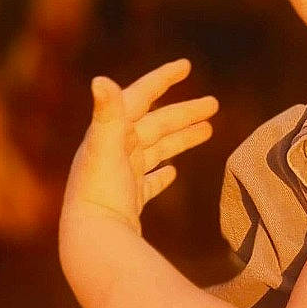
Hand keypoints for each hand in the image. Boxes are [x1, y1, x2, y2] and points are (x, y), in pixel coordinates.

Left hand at [60, 57, 217, 239]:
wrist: (92, 241)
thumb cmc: (98, 192)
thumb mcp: (104, 148)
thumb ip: (106, 114)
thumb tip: (100, 79)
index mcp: (110, 133)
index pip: (139, 97)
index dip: (162, 79)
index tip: (186, 66)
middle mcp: (113, 150)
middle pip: (155, 124)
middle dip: (184, 112)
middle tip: (214, 104)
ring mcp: (121, 176)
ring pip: (156, 149)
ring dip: (180, 138)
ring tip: (208, 130)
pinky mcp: (127, 201)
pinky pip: (147, 181)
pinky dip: (161, 173)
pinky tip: (172, 173)